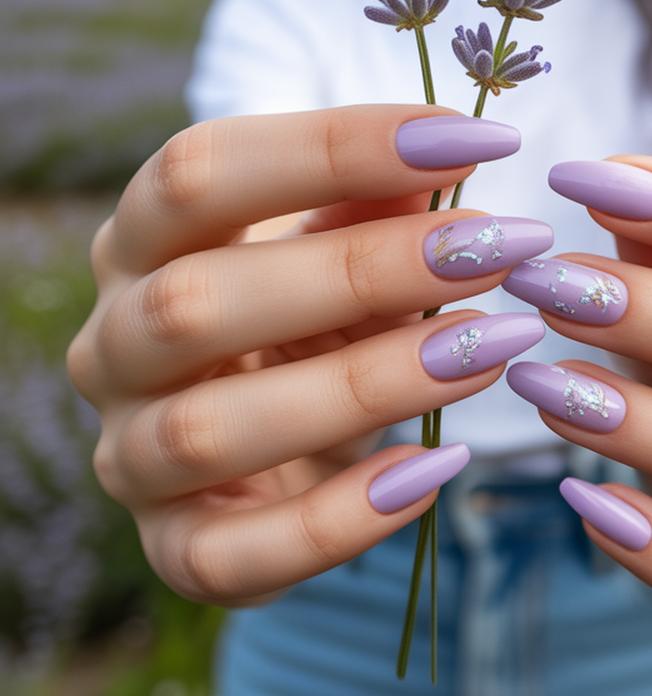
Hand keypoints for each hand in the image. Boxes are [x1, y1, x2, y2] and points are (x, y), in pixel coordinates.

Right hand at [68, 105, 547, 607]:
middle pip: (198, 301)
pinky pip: (236, 555)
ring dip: (367, 385)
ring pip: (214, 429)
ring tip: (489, 348)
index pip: (200, 171)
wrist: (270, 448)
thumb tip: (457, 149)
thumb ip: (380, 204)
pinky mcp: (174, 549)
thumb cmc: (306, 321)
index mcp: (141, 242)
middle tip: (493, 250)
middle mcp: (113, 344)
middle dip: (361, 270)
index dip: (333, 146)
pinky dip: (342, 519)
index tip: (473, 139)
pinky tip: (438, 467)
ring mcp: (131, 455)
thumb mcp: (340, 250)